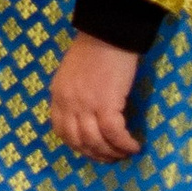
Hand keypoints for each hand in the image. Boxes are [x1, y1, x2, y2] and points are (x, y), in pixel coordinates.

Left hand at [49, 33, 141, 160]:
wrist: (108, 32)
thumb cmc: (95, 47)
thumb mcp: (72, 72)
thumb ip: (74, 93)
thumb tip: (86, 114)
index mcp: (58, 94)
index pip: (61, 130)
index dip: (77, 145)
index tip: (91, 150)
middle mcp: (68, 103)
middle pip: (78, 141)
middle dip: (95, 154)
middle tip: (111, 158)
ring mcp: (85, 105)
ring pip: (95, 142)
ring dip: (111, 153)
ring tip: (125, 153)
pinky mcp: (106, 104)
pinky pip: (114, 133)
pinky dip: (124, 143)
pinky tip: (134, 146)